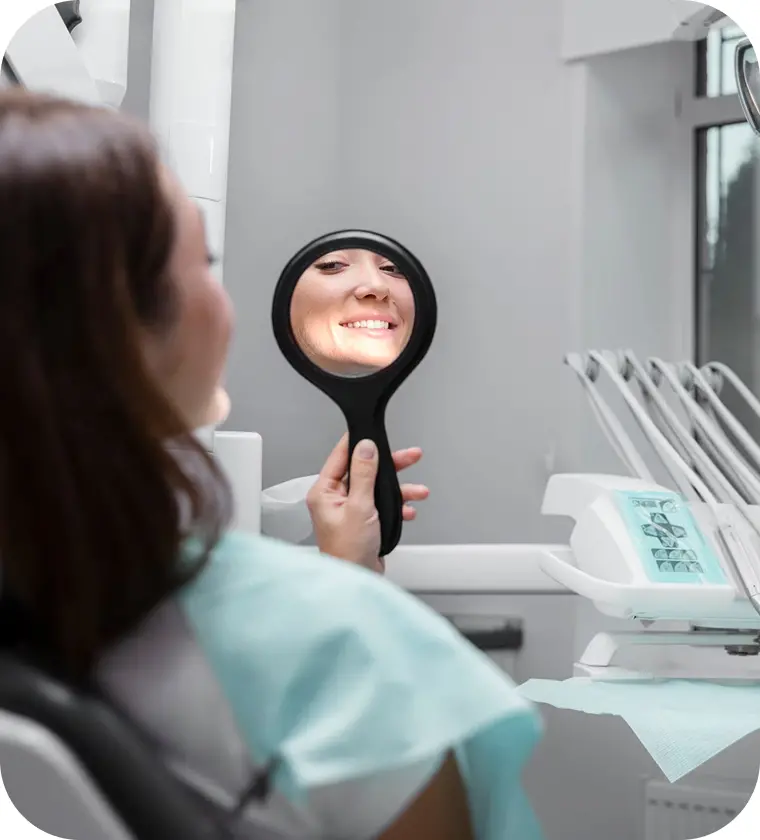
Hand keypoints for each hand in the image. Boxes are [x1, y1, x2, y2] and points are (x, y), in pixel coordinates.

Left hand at [307, 434, 428, 572]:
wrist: (358, 581)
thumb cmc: (348, 552)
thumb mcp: (359, 506)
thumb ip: (364, 474)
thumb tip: (365, 447)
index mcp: (324, 492)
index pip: (340, 456)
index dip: (358, 443)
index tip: (371, 430)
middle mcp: (335, 498)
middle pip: (364, 470)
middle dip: (389, 466)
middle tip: (410, 456)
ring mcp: (350, 509)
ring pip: (376, 488)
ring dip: (399, 489)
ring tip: (418, 491)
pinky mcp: (363, 520)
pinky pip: (381, 504)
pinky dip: (396, 506)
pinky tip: (408, 510)